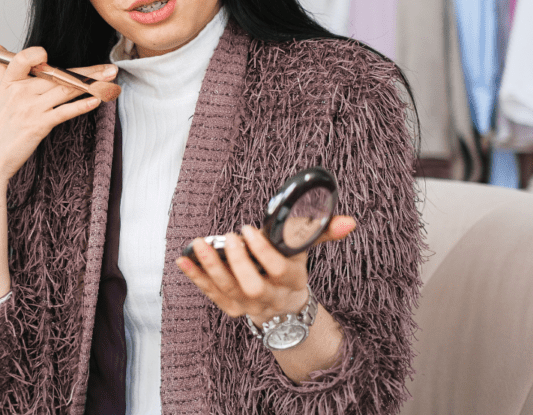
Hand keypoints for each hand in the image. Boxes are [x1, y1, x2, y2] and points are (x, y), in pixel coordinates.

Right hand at [0, 46, 117, 186]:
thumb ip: (2, 71)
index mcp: (8, 82)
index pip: (25, 58)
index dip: (38, 54)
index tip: (50, 55)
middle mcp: (20, 92)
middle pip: (57, 74)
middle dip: (87, 70)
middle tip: (109, 68)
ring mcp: (30, 108)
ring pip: (66, 89)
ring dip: (92, 84)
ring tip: (111, 80)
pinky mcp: (39, 125)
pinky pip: (64, 112)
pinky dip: (81, 106)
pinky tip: (96, 100)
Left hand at [176, 216, 355, 323]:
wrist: (284, 310)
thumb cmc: (290, 271)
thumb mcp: (305, 253)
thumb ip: (321, 233)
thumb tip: (349, 221)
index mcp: (289, 280)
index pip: (278, 269)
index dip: (262, 251)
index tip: (250, 229)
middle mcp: (268, 295)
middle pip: (251, 284)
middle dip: (237, 260)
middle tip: (229, 237)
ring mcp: (247, 304)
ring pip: (227, 289)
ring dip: (210, 266)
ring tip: (199, 243)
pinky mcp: (229, 306)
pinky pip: (210, 293)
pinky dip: (195, 277)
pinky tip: (183, 259)